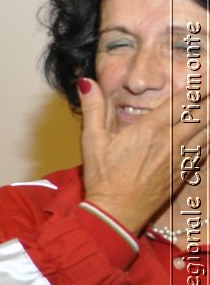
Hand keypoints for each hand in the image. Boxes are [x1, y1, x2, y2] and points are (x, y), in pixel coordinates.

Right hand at [79, 77, 209, 232]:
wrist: (116, 213)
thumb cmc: (103, 177)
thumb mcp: (92, 140)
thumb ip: (93, 108)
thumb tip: (86, 82)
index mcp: (151, 130)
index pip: (185, 100)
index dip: (201, 84)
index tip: (208, 72)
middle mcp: (172, 141)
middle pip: (204, 113)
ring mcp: (182, 158)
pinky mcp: (185, 171)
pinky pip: (206, 149)